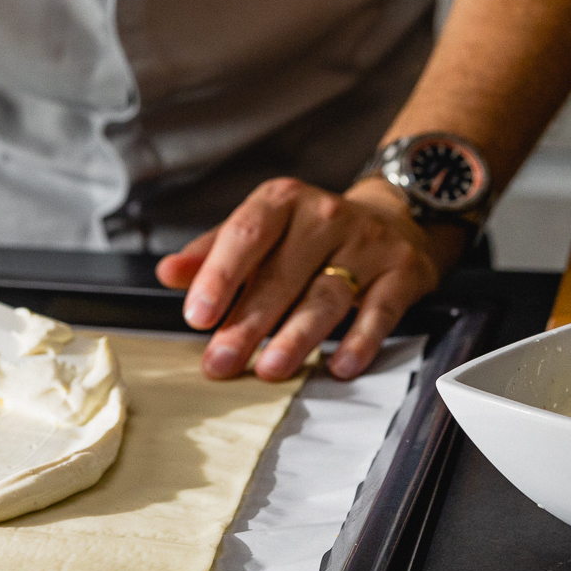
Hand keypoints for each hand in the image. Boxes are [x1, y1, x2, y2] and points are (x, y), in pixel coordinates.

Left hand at [156, 177, 459, 381]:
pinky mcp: (402, 272)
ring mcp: (366, 243)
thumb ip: (212, 253)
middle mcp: (325, 215)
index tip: (198, 315)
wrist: (392, 217)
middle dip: (248, 323)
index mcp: (281, 202)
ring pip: (327, 296)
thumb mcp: (258, 231)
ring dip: (296, 337)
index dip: (219, 276)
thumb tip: (168, 273)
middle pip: (281, 275)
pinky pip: (381, 311)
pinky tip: (339, 365)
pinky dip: (361, 340)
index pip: (246, 235)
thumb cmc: (308, 232)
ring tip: (269, 368)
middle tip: (221, 360)